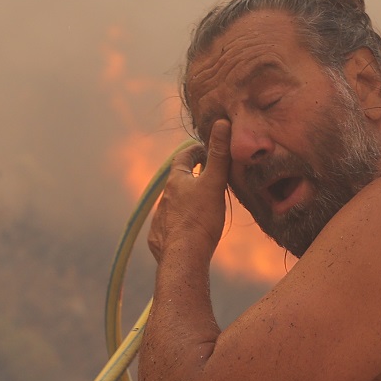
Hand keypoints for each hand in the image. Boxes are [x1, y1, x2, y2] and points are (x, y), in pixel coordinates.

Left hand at [147, 120, 230, 263]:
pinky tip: (186, 231)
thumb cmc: (200, 219)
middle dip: (191, 177)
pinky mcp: (158, 238)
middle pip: (178, 182)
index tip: (205, 150)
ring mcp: (159, 219)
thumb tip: (222, 123)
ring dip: (185, 201)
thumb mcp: (214, 184)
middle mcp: (164, 198)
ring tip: (201, 206)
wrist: (183, 257)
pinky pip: (168, 227)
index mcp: (176, 182)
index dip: (196, 152)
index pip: (184, 158)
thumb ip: (219, 156)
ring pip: (173, 204)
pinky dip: (178, 224)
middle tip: (207, 177)